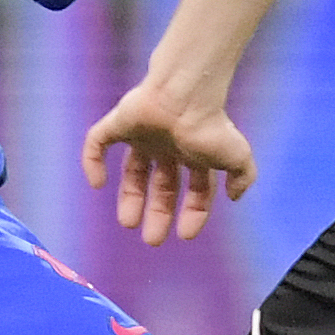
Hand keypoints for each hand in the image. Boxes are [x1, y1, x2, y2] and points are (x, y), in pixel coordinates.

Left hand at [80, 77, 255, 244]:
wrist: (184, 95)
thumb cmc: (210, 125)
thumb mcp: (238, 156)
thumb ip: (243, 178)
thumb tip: (234, 198)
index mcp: (195, 152)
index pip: (195, 188)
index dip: (193, 212)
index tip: (185, 234)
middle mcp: (169, 144)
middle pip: (161, 184)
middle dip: (158, 211)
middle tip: (152, 239)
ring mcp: (143, 133)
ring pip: (132, 170)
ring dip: (129, 197)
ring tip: (128, 223)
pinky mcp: (119, 122)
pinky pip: (97, 142)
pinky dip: (92, 162)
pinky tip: (96, 184)